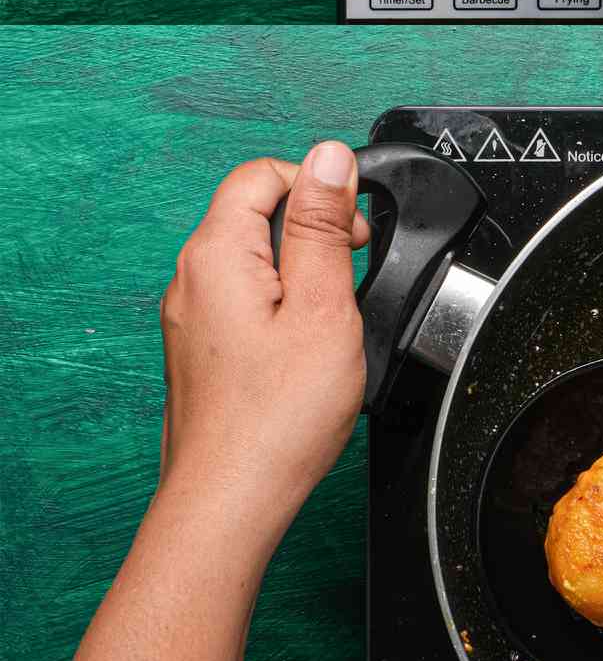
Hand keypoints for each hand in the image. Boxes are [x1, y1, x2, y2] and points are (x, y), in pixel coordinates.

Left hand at [158, 143, 371, 540]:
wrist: (230, 501)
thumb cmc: (276, 419)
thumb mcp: (323, 306)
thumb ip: (322, 225)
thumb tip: (329, 158)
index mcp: (217, 254)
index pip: (262, 173)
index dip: (317, 185)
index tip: (354, 226)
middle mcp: (190, 279)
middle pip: (253, 211)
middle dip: (311, 226)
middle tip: (352, 270)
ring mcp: (189, 317)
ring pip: (249, 256)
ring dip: (298, 267)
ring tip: (333, 315)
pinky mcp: (198, 349)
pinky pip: (241, 296)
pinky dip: (279, 302)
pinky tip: (304, 345)